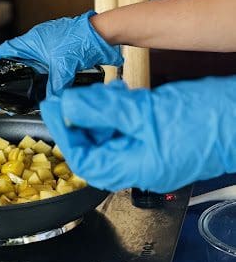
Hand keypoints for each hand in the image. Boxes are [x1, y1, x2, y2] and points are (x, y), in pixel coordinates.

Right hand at [0, 11, 122, 95]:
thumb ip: (55, 87)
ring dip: (31, 73)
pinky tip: (48, 82)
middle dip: (15, 72)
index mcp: (31, 41)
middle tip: (13, 88)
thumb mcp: (64, 68)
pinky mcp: (60, 47)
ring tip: (29, 88)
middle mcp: (37, 41)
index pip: (6, 49)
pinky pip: (46, 60)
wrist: (102, 32)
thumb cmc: (80, 42)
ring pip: (33, 60)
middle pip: (18, 57)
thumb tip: (50, 102)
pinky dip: (44, 71)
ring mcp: (49, 43)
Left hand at [39, 77, 235, 191]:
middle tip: (73, 97)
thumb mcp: (146, 109)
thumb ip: (103, 109)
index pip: (84, 161)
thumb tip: (67, 105)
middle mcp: (142, 170)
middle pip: (96, 151)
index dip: (64, 134)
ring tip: (105, 91)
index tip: (53, 108)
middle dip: (82, 122)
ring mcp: (153, 159)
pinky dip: (121, 116)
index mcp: (136, 169)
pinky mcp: (162, 146)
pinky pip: (130, 134)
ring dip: (102, 115)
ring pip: (113, 140)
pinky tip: (123, 96)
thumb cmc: (209, 117)